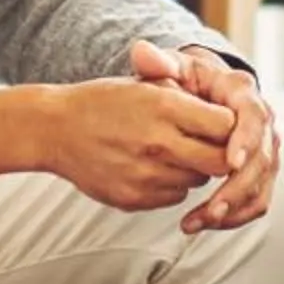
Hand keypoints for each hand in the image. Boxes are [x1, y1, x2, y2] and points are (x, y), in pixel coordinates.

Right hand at [43, 71, 235, 212]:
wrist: (54, 129)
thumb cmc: (103, 101)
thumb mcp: (145, 84)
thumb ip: (187, 97)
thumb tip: (229, 116)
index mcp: (164, 107)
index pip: (225, 125)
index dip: (228, 126)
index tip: (220, 123)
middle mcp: (158, 143)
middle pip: (219, 162)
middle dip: (220, 153)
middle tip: (208, 143)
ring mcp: (146, 175)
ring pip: (198, 181)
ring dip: (195, 169)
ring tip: (174, 151)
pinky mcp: (134, 199)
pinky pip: (174, 197)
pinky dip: (172, 185)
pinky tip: (154, 167)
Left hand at [133, 41, 280, 232]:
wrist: (203, 93)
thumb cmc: (186, 80)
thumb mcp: (172, 67)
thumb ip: (157, 63)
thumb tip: (141, 52)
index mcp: (244, 93)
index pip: (254, 117)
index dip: (245, 140)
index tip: (229, 162)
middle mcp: (262, 123)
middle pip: (263, 160)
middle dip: (238, 187)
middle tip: (212, 208)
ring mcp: (263, 150)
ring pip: (261, 185)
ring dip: (235, 207)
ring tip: (200, 221)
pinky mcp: (258, 173)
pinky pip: (256, 200)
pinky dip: (235, 216)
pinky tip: (205, 223)